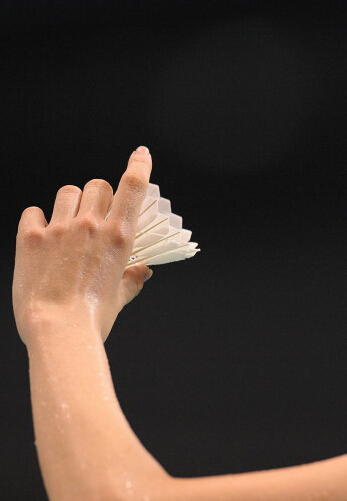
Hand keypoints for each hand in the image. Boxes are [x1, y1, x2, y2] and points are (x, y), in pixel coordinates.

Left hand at [13, 147, 153, 343]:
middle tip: (96, 211)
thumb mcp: (120, 297)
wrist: (57, 328)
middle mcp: (91, 226)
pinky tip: (42, 235)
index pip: (133, 188)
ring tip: (68, 222)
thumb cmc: (93, 318)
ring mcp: (59, 229)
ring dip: (71, 202)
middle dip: (99, 193)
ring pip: (67, 192)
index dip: (139, 165)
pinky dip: (38, 219)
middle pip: (97, 185)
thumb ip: (132, 279)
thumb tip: (141, 272)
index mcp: (119, 238)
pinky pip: (33, 211)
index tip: (141, 153)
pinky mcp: (32, 238)